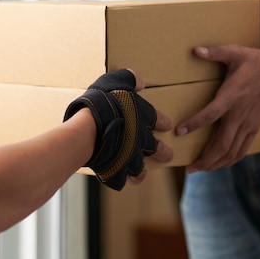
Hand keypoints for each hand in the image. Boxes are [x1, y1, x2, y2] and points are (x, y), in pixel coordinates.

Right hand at [64, 69, 172, 190]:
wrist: (91, 128)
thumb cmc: (103, 101)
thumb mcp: (117, 80)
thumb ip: (129, 78)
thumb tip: (140, 81)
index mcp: (143, 116)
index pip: (158, 119)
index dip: (162, 122)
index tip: (167, 125)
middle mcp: (141, 139)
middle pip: (157, 148)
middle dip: (163, 152)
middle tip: (168, 155)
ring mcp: (130, 156)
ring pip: (141, 167)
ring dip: (143, 170)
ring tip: (143, 172)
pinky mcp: (117, 170)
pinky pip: (123, 179)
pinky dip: (122, 180)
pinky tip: (122, 179)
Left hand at [178, 34, 259, 172]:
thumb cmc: (255, 61)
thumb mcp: (234, 53)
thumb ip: (214, 52)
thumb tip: (195, 50)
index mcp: (232, 97)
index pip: (211, 114)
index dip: (195, 123)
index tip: (179, 132)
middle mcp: (240, 114)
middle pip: (222, 144)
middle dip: (206, 159)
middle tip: (189, 168)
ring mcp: (249, 123)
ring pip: (233, 151)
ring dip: (217, 163)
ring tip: (200, 169)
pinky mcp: (255, 126)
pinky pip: (243, 148)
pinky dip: (231, 158)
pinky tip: (220, 163)